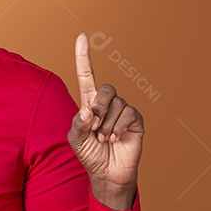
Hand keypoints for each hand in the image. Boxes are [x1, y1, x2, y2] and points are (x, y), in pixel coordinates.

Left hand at [68, 33, 143, 209]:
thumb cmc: (90, 154)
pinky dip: (118, 127)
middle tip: (95, 128)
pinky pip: (128, 113)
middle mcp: (107, 103)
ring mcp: (122, 110)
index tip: (82, 37)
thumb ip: (79, 123)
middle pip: (106, 89)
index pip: (86, 76)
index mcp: (89, 103)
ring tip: (105, 138)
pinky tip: (116, 138)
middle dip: (98, 108)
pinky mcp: (135, 119)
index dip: (83, 57)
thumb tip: (89, 109)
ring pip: (116, 104)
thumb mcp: (76, 139)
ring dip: (107, 125)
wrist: (107, 173)